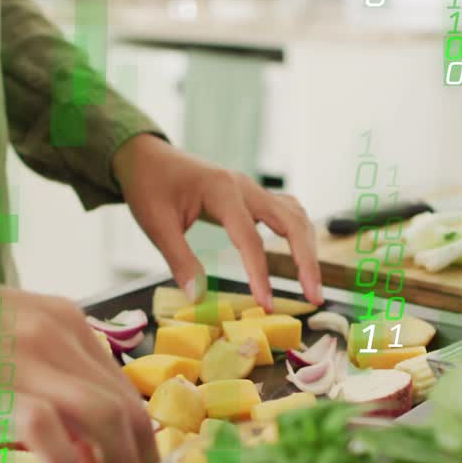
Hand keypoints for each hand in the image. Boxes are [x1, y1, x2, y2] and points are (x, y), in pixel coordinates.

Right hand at [0, 247, 156, 462]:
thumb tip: (84, 442)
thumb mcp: (11, 334)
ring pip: (107, 418)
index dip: (140, 439)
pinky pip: (50, 429)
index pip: (125, 389)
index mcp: (67, 323)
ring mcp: (27, 361)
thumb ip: (52, 376)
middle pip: (128, 408)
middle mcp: (59, 336)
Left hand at [112, 134, 323, 309]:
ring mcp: (252, 188)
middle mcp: (245, 186)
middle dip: (307, 261)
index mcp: (222, 190)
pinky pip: (286, 210)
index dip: (260, 274)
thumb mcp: (156, 225)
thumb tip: (199, 298)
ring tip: (312, 283)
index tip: (267, 305)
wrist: (147, 157)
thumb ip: (180, 260)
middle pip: (291, 222)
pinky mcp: (251, 195)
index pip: (251, 238)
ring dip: (308, 247)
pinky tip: (301, 254)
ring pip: (295, 215)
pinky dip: (299, 233)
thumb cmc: (149, 187)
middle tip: (314, 297)